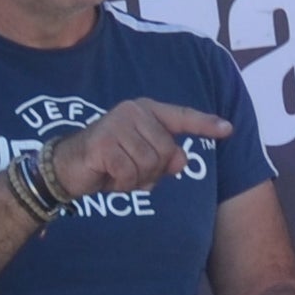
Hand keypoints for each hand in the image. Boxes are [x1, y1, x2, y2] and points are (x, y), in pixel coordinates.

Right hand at [46, 99, 229, 200]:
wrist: (66, 167)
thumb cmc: (107, 162)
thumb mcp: (141, 161)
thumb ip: (164, 158)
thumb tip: (181, 159)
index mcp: (145, 111)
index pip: (181, 117)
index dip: (205, 125)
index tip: (228, 129)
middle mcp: (133, 110)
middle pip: (167, 152)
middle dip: (153, 171)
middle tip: (130, 171)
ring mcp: (117, 124)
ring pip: (150, 164)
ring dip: (136, 179)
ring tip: (118, 172)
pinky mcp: (104, 142)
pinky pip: (130, 174)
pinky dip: (122, 184)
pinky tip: (108, 176)